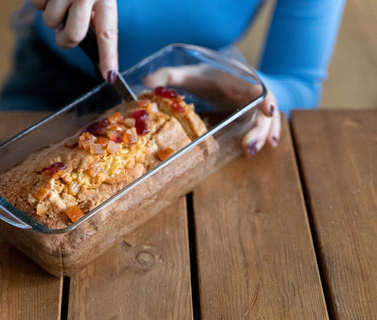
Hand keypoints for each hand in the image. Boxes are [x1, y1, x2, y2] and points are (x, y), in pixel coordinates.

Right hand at [31, 0, 117, 81]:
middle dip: (65, 37)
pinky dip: (41, 1)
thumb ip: (97, 14)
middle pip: (72, 36)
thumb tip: (87, 39)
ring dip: (52, 15)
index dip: (108, 57)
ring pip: (50, 22)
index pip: (108, 33)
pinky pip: (36, 5)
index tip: (109, 76)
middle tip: (66, 27)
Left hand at [143, 64, 280, 156]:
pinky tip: (268, 146)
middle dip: (260, 128)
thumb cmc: (207, 75)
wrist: (225, 72)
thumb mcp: (190, 74)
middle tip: (250, 146)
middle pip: (264, 109)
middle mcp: (251, 91)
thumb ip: (170, 76)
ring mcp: (254, 105)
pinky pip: (265, 125)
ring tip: (252, 151)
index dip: (264, 100)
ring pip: (266, 120)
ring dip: (263, 135)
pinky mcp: (253, 116)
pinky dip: (267, 135)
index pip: (257, 88)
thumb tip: (146, 80)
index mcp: (238, 79)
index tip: (266, 111)